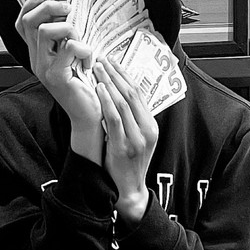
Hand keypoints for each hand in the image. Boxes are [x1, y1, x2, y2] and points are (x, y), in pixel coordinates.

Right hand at [16, 0, 103, 163]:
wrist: (90, 116)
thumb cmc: (87, 87)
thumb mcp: (75, 57)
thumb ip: (68, 39)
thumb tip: (71, 13)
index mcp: (39, 54)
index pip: (22, 24)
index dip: (30, 5)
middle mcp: (36, 60)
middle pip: (30, 22)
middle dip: (51, 8)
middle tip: (69, 11)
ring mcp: (44, 69)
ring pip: (46, 31)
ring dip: (70, 30)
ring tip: (82, 45)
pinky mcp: (56, 76)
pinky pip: (68, 48)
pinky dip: (84, 49)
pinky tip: (89, 61)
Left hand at [93, 57, 158, 225]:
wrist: (129, 189)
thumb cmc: (130, 162)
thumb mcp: (138, 139)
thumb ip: (133, 120)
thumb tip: (119, 96)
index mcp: (151, 126)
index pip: (139, 94)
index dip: (125, 76)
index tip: (114, 62)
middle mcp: (147, 130)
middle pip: (132, 94)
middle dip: (116, 74)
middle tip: (104, 60)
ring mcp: (136, 139)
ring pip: (123, 103)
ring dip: (110, 83)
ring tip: (98, 69)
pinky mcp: (122, 147)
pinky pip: (114, 119)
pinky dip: (107, 101)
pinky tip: (99, 90)